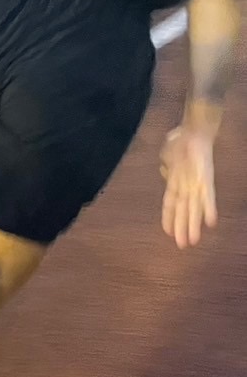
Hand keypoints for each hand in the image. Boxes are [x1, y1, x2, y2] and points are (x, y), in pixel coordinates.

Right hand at [160, 125, 217, 247]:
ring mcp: (196, 182)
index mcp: (175, 180)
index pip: (170, 202)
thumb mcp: (167, 153)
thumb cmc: (181, 139)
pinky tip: (211, 223)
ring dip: (193, 224)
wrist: (194, 129)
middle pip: (183, 210)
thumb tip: (165, 173)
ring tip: (193, 241)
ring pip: (194, 207)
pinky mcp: (206, 178)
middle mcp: (186, 185)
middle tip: (182, 246)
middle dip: (182, 228)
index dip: (168, 217)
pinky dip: (209, 209)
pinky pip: (208, 196)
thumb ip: (167, 165)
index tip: (167, 232)